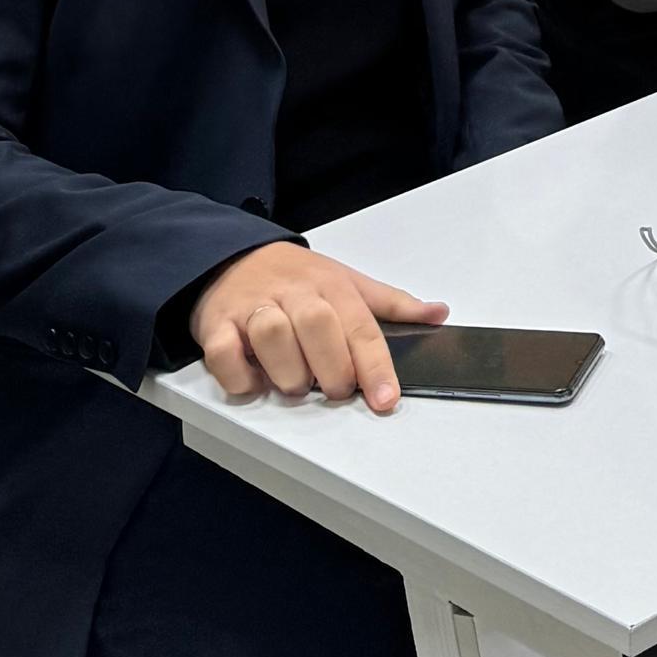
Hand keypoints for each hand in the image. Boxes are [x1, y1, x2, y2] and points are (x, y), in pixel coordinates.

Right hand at [191, 244, 447, 410]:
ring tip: (295, 385)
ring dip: (288, 371)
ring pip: (272, 335)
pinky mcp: (216, 322)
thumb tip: (439, 314)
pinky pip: (224, 351)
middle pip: (319, 326)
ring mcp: (254, 306)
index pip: (361, 326)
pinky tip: (253, 382)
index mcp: (331, 286)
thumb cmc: (297, 278)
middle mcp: (294, 293)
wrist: (232, 256)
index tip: (386, 399)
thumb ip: (392, 304)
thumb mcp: (348, 282)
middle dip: (332, 368)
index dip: (376, 366)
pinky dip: (238, 375)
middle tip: (336, 390)